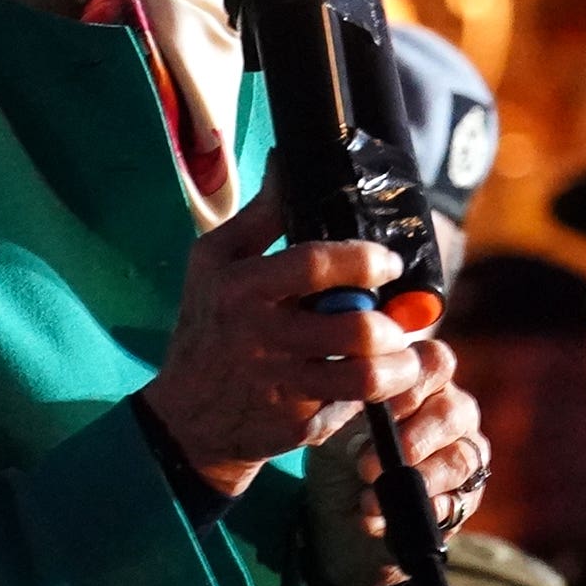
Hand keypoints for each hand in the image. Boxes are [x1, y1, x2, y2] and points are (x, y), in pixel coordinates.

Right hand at [141, 182, 426, 496]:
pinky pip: (354, 407)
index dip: (362, 259)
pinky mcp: (297, 426)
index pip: (313, 265)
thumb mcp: (214, 262)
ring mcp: (282, 386)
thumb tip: (287, 159)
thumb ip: (260, 215)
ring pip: (364, 377)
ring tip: (398, 353)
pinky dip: (374, 396)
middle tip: (394, 318)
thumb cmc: (207, 325)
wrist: (186, 418)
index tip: (387, 262)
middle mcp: (262, 338)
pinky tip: (372, 383)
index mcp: (242, 289)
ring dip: (397, 364)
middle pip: (353, 328)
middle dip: (389, 322)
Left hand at [346, 339, 487, 544]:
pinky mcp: (466, 497)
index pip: (437, 362)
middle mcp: (452, 411)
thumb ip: (348, 402)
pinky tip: (387, 518)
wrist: (341, 505)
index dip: (413, 382)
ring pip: (461, 460)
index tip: (379, 407)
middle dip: (412, 439)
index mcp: (424, 379)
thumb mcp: (334, 421)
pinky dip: (420, 513)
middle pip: (454, 412)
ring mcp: (464, 453)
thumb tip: (353, 397)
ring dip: (416, 481)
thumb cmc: (341, 448)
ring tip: (370, 498)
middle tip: (368, 465)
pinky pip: (459, 503)